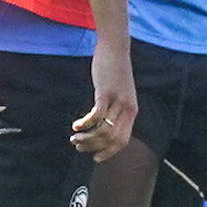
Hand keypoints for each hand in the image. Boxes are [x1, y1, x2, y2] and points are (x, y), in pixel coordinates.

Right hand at [71, 39, 135, 161]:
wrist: (115, 48)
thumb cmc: (114, 70)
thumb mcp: (120, 92)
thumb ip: (116, 107)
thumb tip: (103, 123)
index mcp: (132, 111)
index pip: (123, 141)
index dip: (109, 153)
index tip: (95, 158)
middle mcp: (127, 109)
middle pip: (112, 139)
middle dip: (94, 147)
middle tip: (78, 146)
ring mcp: (117, 101)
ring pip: (103, 130)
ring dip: (86, 138)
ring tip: (74, 137)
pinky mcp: (105, 93)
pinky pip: (95, 116)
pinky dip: (84, 124)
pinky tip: (75, 125)